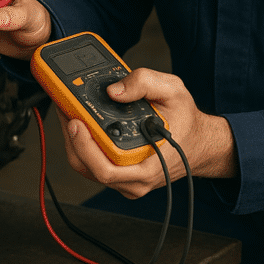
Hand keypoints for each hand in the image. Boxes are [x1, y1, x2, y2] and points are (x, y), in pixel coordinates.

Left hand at [57, 68, 236, 198]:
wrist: (198, 142)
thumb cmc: (185, 121)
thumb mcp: (173, 90)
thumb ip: (144, 82)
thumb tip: (114, 90)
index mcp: (148, 166)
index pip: (106, 169)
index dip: (84, 146)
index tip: (74, 119)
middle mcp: (134, 180)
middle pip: (87, 167)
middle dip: (71, 137)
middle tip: (65, 108)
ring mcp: (124, 180)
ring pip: (86, 167)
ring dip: (72, 139)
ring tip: (68, 110)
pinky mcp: (118, 174)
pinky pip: (91, 163)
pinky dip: (80, 142)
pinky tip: (78, 120)